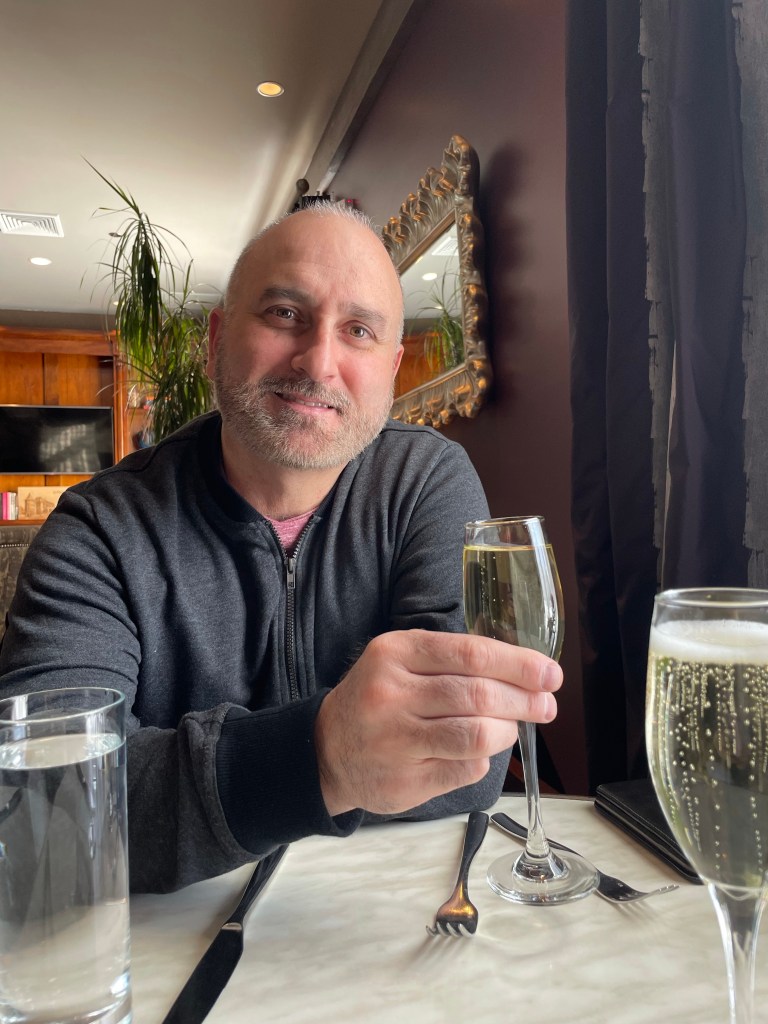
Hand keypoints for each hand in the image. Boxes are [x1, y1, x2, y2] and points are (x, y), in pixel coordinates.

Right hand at [314, 628, 561, 816]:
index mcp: (394, 653)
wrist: (327, 751)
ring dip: (506, 732)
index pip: (470, 654)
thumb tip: (526, 673)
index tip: (550, 673)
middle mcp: (391, 694)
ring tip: (510, 728)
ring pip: (477, 736)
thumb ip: (453, 661)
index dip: (518, 664)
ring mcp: (396, 742)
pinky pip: (466, 769)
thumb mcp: (400, 661)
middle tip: (546, 705)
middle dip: (524, 701)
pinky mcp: (405, 782)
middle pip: (478, 696)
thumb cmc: (377, 699)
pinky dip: (484, 760)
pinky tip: (478, 752)